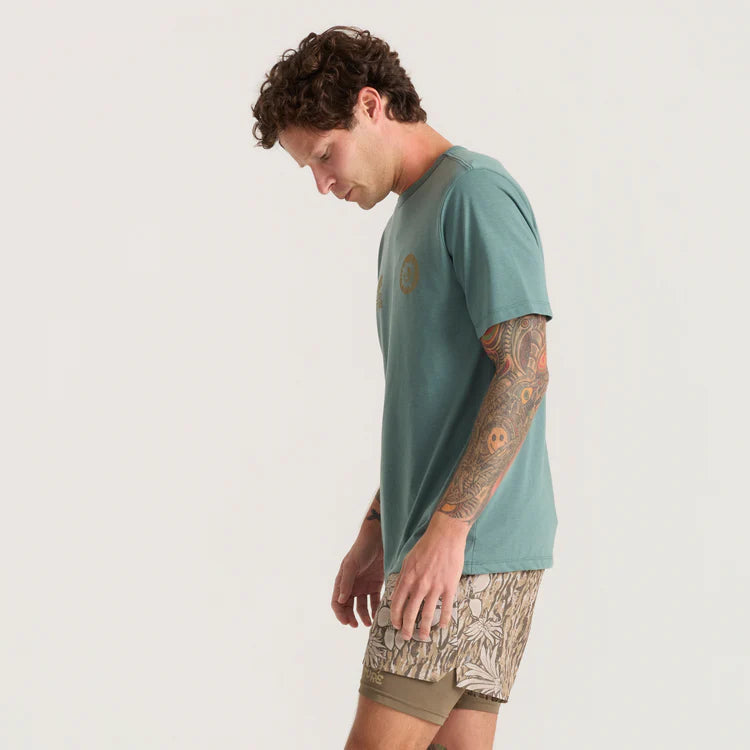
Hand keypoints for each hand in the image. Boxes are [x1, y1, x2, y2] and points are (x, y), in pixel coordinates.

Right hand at [331, 532, 383, 628]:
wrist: (379, 539)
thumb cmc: (361, 549)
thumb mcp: (352, 565)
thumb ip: (346, 582)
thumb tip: (341, 600)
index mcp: (342, 581)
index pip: (337, 602)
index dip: (340, 613)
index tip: (346, 622)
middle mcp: (352, 586)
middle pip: (349, 607)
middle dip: (351, 617)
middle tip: (357, 625)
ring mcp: (364, 586)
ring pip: (362, 606)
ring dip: (364, 616)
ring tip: (370, 623)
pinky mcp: (376, 584)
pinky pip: (375, 600)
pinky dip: (376, 608)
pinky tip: (379, 613)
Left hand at [389, 523, 465, 640]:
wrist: (445, 536)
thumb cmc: (425, 546)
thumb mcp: (408, 560)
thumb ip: (403, 576)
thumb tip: (398, 590)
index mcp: (407, 578)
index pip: (397, 603)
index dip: (395, 617)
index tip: (395, 625)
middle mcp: (419, 585)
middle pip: (410, 613)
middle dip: (406, 628)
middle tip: (406, 637)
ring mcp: (435, 587)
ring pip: (427, 615)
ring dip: (424, 629)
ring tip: (423, 637)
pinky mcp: (449, 587)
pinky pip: (446, 608)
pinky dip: (444, 620)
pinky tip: (442, 627)